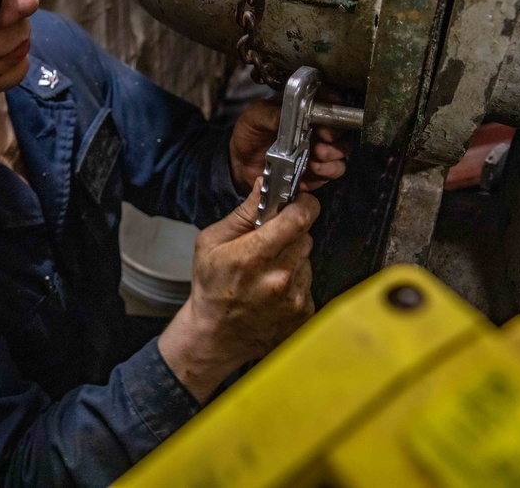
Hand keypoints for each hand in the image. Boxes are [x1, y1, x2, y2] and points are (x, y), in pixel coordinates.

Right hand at [158, 183, 318, 402]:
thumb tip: (265, 184)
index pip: (299, 218)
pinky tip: (273, 290)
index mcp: (253, 256)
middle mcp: (278, 278)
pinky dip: (295, 281)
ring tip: (267, 271)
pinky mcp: (304, 313)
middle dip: (291, 233)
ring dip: (292, 258)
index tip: (299, 202)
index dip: (303, 204)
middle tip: (269, 242)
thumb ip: (244, 212)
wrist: (215, 336)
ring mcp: (294, 299)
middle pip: (305, 236)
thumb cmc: (211, 287)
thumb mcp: (212, 242)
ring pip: (307, 258)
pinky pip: (308, 282)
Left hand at [229, 99, 349, 195]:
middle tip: (324, 137)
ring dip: (335, 151)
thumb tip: (286, 113)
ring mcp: (320, 149)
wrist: (241, 164)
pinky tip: (315, 167)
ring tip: (319, 153)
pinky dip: (330, 169)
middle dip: (336, 132)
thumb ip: (270, 114)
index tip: (326, 115)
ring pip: (343, 148)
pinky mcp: (319, 171)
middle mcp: (317, 127)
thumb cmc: (249, 134)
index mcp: (304, 108)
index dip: (334, 106)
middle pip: (342, 126)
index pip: (330, 101)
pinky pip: (335, 170)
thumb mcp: (254, 117)